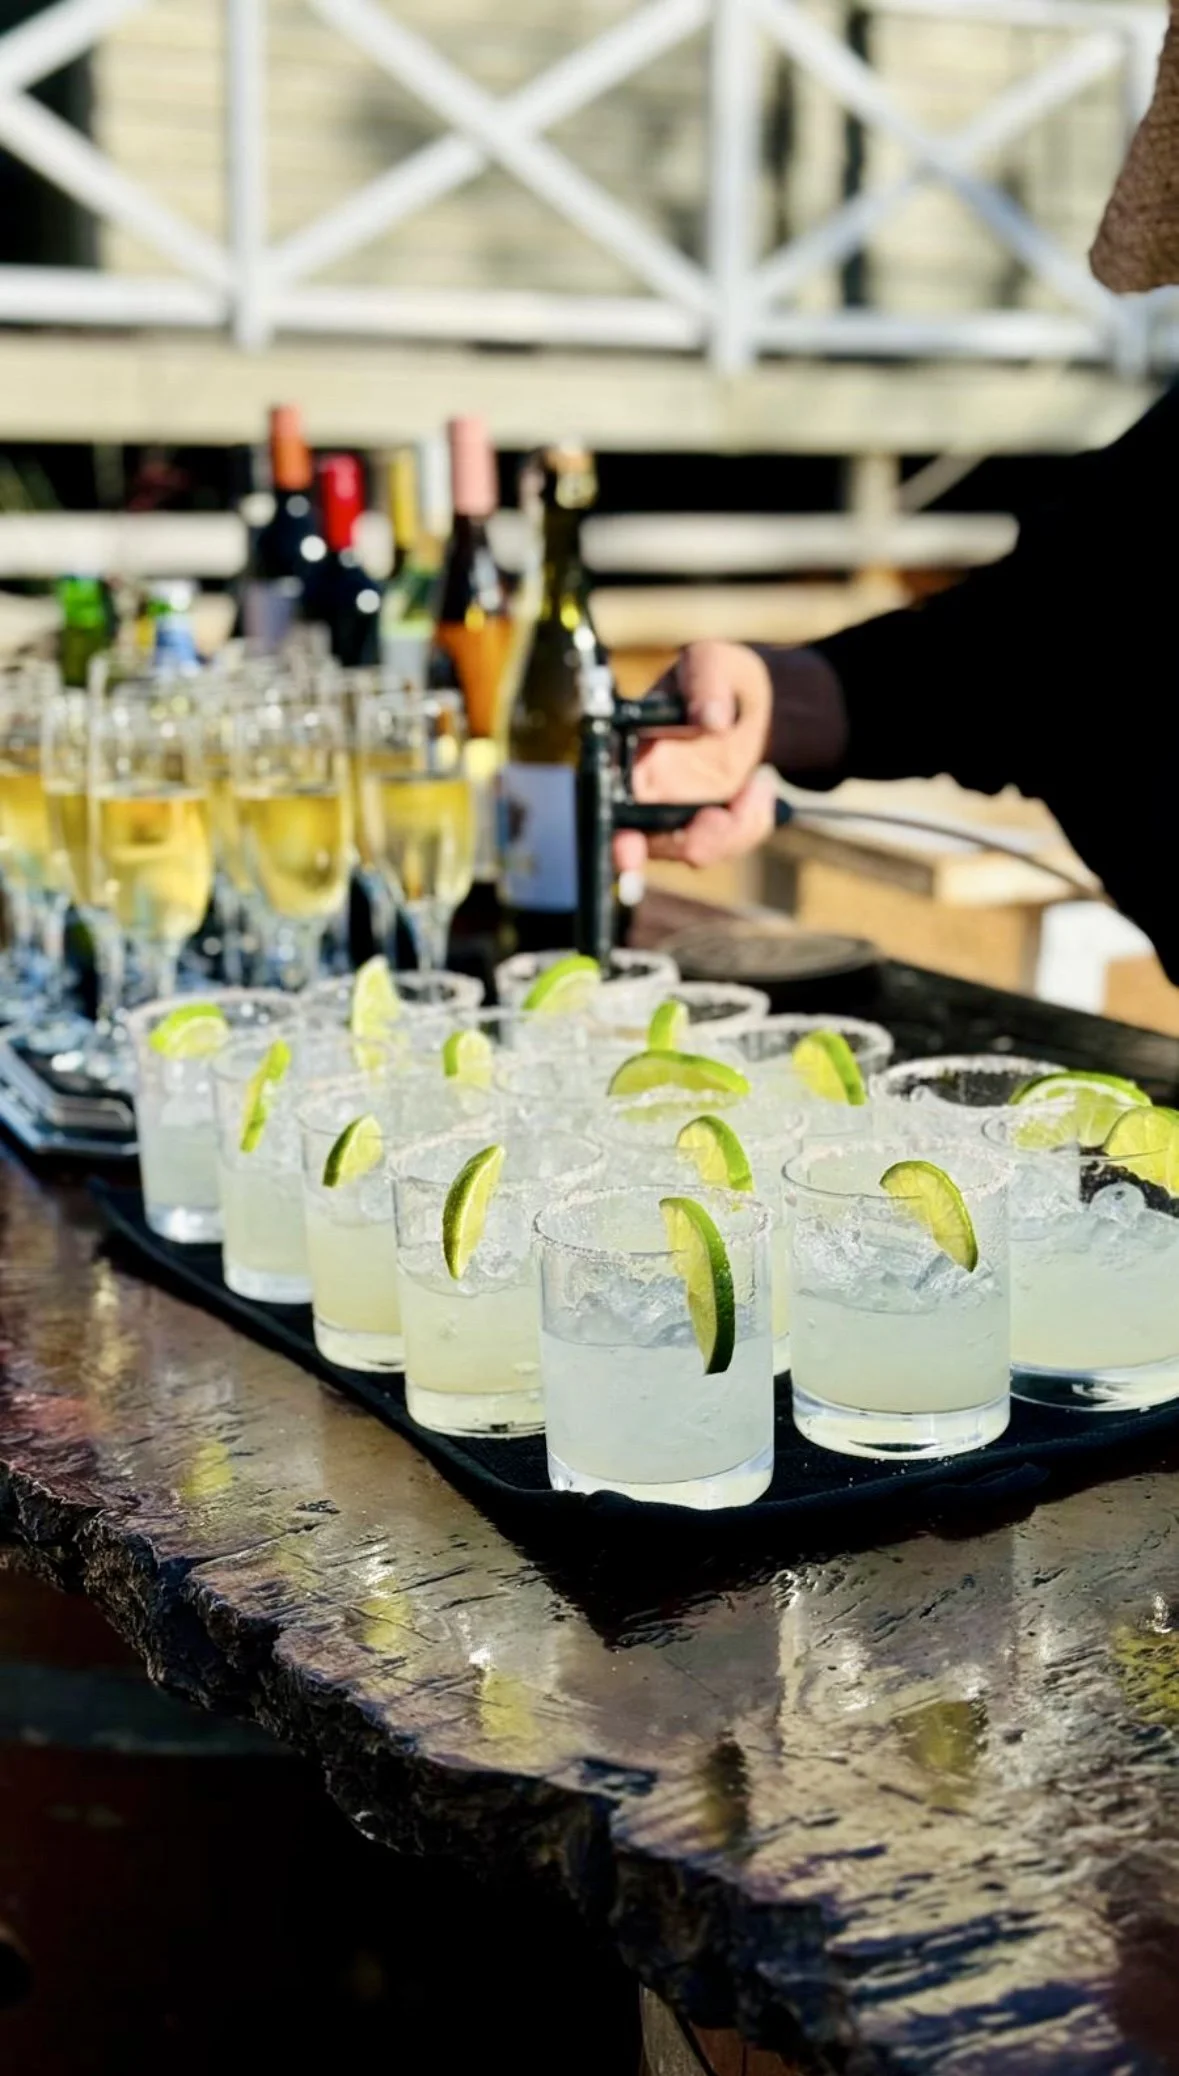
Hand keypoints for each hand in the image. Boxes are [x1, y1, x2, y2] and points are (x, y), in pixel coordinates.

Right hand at [614, 641, 776, 872]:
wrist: (749, 699)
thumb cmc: (718, 674)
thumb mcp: (714, 661)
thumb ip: (707, 680)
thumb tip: (710, 719)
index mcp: (628, 749)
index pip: (604, 799)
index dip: (611, 833)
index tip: (629, 849)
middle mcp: (642, 790)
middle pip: (649, 842)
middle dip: (689, 841)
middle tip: (722, 818)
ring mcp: (672, 812)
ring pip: (694, 849)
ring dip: (732, 829)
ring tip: (758, 786)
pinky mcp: (705, 825)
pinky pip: (727, 844)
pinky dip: (751, 822)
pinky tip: (761, 786)